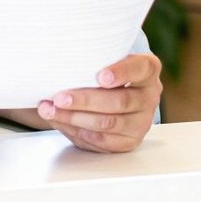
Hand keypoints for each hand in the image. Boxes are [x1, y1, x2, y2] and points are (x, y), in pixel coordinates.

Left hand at [37, 53, 161, 152]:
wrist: (117, 97)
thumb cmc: (107, 73)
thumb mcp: (108, 59)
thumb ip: (94, 59)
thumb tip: (57, 63)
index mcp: (147, 70)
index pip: (140, 68)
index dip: (121, 73)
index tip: (100, 77)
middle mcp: (149, 97)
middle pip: (120, 101)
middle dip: (85, 100)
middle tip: (60, 98)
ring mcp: (141, 122)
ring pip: (108, 123)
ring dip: (74, 118)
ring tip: (51, 110)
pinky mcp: (128, 142)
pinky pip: (101, 140)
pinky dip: (76, 131)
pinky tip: (60, 121)